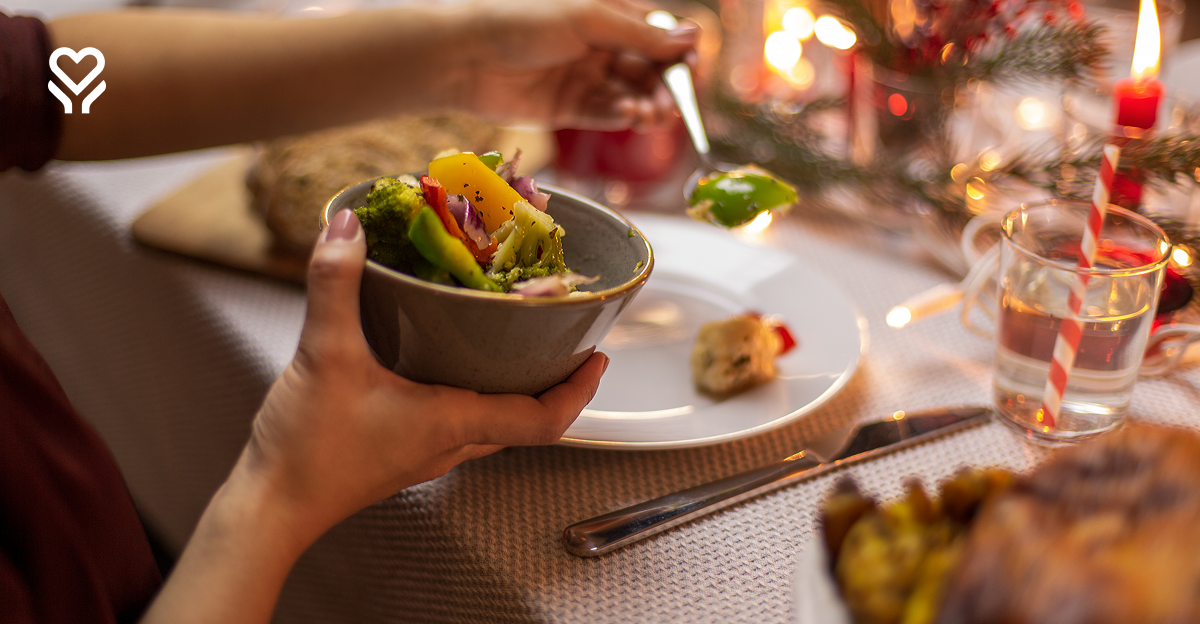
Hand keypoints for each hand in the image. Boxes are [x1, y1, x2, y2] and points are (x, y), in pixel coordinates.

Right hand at [239, 209, 607, 543]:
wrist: (269, 506)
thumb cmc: (306, 450)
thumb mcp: (323, 354)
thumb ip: (335, 285)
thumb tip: (347, 227)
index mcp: (452, 424)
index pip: (543, 420)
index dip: (579, 390)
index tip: (599, 356)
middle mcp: (450, 444)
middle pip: (526, 419)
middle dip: (554, 381)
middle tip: (565, 338)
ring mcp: (427, 453)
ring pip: (492, 422)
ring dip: (513, 386)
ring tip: (515, 340)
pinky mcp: (403, 451)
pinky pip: (457, 420)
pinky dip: (471, 390)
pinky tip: (446, 359)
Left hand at [460, 0, 698, 130]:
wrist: (465, 55)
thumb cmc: (521, 20)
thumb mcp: (588, 18)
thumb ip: (640, 33)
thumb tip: (692, 38)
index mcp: (608, 14)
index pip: (657, 36)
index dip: (678, 55)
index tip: (692, 72)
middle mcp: (599, 46)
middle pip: (648, 71)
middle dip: (664, 88)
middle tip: (671, 106)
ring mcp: (583, 77)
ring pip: (629, 95)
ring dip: (646, 106)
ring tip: (650, 116)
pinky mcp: (567, 108)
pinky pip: (604, 114)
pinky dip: (621, 117)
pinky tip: (629, 116)